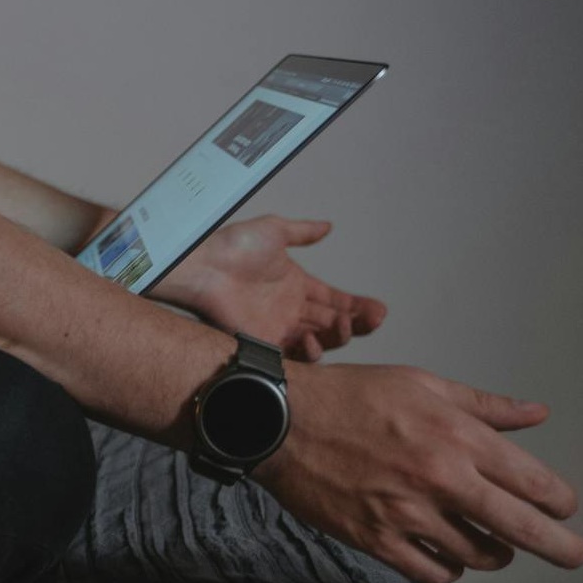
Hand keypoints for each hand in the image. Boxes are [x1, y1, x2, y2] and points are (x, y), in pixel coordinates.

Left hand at [150, 215, 385, 360]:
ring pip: (320, 341)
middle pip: (334, 323)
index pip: (335, 300)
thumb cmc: (232, 247)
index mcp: (296, 285)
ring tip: (341, 325)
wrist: (204, 266)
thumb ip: (302, 232)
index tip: (378, 310)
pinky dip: (309, 352)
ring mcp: (278, 327)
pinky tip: (312, 339)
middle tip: (372, 319)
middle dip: (357, 323)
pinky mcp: (263, 342)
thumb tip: (328, 225)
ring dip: (337, 336)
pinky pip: (293, 356)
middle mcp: (290, 309)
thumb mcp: (274, 231)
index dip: (358, 306)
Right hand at [254, 362, 582, 582]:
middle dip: (559, 547)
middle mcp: (438, 477)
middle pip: (522, 529)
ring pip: (479, 556)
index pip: (533, 481)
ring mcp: (407, 513)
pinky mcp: (376, 538)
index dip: (559, 501)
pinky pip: (433, 573)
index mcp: (454, 435)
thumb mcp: (419, 383)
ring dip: (493, 553)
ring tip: (489, 544)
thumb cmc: (345, 396)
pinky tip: (445, 554)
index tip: (563, 507)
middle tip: (572, 554)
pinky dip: (449, 570)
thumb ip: (482, 405)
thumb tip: (535, 414)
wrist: (279, 419)